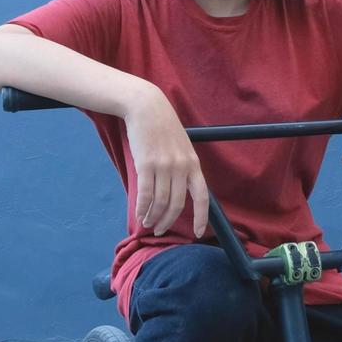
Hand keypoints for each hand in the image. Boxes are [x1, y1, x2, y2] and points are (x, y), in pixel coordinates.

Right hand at [124, 87, 208, 237]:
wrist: (147, 107)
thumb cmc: (163, 127)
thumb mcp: (182, 147)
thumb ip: (183, 167)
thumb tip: (179, 191)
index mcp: (193, 164)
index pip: (202, 197)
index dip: (202, 217)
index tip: (199, 233)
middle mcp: (181, 167)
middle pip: (177, 204)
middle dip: (168, 221)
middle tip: (160, 230)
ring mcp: (164, 166)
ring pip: (160, 201)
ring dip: (153, 216)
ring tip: (147, 223)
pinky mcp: (146, 164)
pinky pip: (145, 193)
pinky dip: (142, 207)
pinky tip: (139, 214)